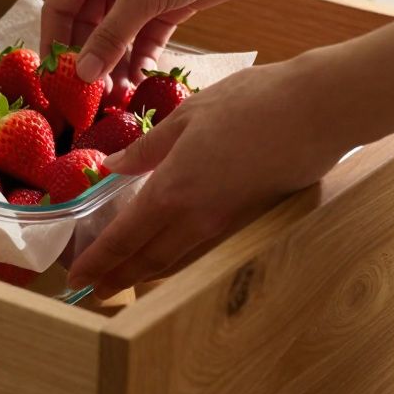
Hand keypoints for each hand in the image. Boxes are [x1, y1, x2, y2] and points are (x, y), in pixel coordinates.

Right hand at [40, 0, 279, 87]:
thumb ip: (109, 38)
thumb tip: (81, 75)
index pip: (60, 7)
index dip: (54, 43)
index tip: (54, 79)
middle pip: (87, 26)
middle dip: (90, 59)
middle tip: (92, 95)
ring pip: (116, 36)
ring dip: (115, 64)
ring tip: (117, 96)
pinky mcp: (164, 4)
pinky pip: (142, 38)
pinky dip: (140, 59)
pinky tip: (140, 80)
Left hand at [67, 56, 353, 297]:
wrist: (317, 111)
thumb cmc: (251, 103)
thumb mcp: (187, 115)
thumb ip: (147, 148)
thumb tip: (111, 166)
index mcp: (173, 191)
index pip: (125, 237)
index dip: (98, 261)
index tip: (75, 278)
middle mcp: (197, 217)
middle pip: (149, 260)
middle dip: (118, 277)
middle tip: (92, 290)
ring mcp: (226, 222)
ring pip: (177, 260)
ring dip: (146, 273)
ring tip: (125, 278)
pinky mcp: (248, 218)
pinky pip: (201, 249)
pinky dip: (176, 259)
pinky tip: (169, 253)